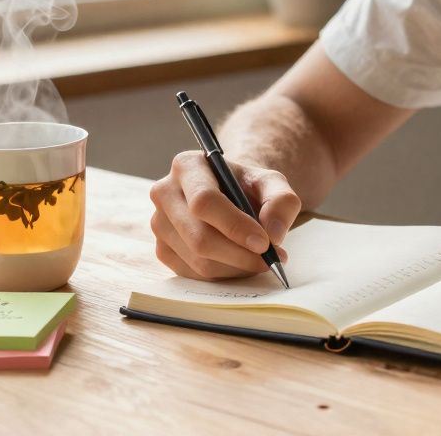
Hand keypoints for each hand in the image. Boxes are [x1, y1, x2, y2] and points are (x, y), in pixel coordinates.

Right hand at [149, 151, 300, 279]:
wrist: (230, 196)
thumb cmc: (248, 187)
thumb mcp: (272, 183)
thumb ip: (282, 201)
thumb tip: (273, 234)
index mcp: (188, 166)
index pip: (205, 201)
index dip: (235, 226)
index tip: (264, 243)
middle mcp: (165, 192)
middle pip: (199, 236)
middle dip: (239, 254)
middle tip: (270, 259)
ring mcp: (158, 223)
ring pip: (197, 260)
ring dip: (235, 267)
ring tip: (259, 258)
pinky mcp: (162, 249)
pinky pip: (193, 274)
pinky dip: (223, 274)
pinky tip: (239, 262)